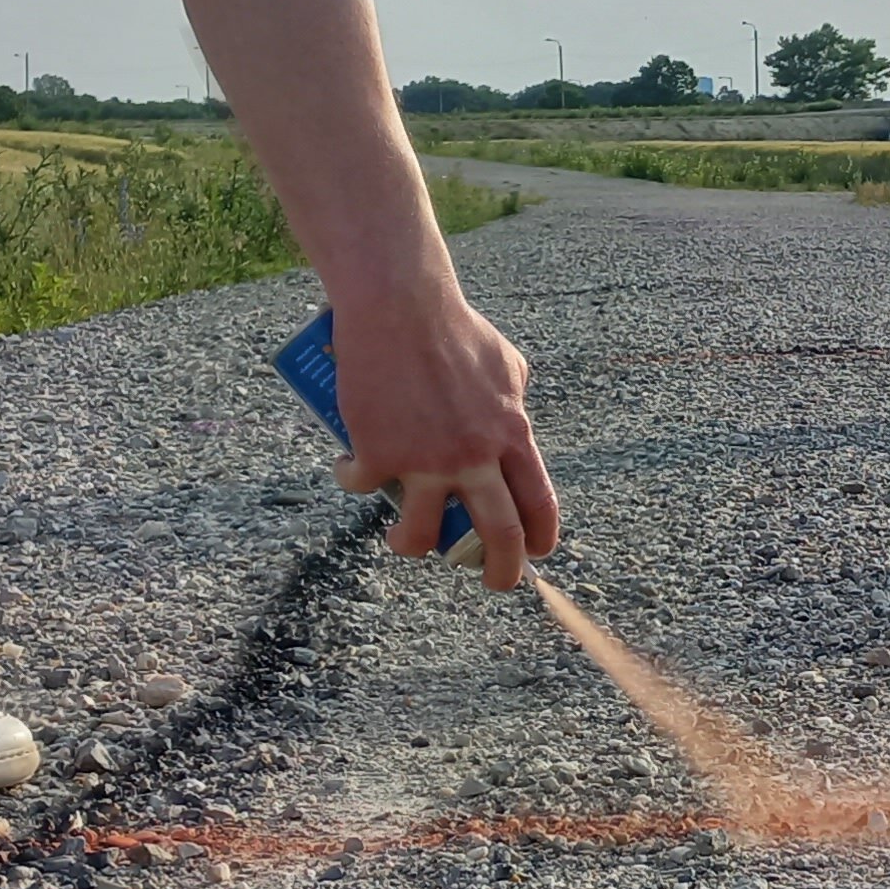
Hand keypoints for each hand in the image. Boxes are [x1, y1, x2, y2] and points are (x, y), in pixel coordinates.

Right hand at [324, 286, 561, 589]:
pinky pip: (361, 486)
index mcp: (511, 434)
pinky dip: (352, 480)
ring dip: (410, 545)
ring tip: (403, 539)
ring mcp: (426, 460)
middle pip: (497, 536)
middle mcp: (474, 456)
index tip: (534, 556)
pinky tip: (349, 469)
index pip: (539, 503)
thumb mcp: (506, 362)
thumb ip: (513, 399)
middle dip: (499, 573)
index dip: (540, 539)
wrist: (400, 305)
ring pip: (422, 535)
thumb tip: (514, 419)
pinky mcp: (379, 453)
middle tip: (491, 583)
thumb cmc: (454, 326)